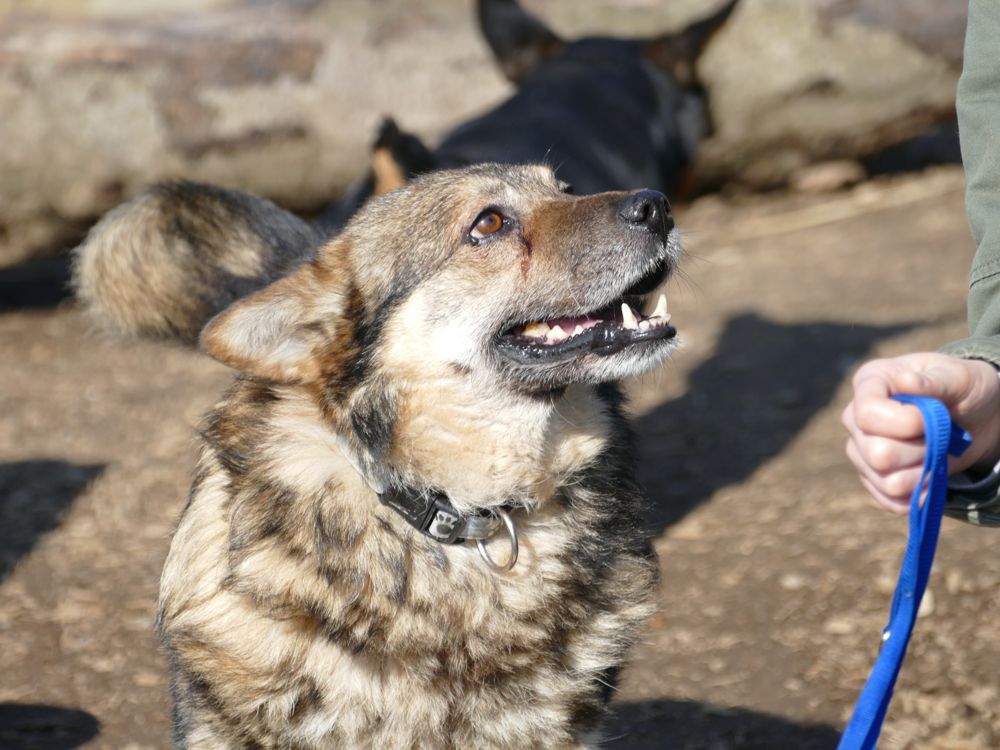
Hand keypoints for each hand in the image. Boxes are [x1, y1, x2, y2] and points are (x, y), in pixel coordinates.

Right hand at [842, 353, 999, 512]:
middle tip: (939, 435)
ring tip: (936, 452)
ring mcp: (860, 450)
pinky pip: (890, 501)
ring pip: (887, 481)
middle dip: (920, 450)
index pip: (866, 414)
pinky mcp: (872, 478)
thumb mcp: (958, 377)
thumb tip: (906, 381)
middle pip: (876, 453)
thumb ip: (934, 380)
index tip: (931, 417)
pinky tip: (932, 475)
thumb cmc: (961, 388)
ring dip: (924, 473)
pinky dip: (919, 494)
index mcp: (870, 383)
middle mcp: (855, 418)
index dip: (904, 423)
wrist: (973, 416)